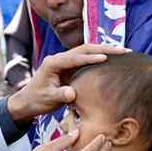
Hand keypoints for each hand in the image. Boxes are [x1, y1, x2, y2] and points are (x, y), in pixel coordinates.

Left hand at [7, 44, 129, 122]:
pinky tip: (113, 59)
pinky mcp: (69, 66)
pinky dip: (100, 57)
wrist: (27, 102)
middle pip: (85, 48)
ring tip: (123, 52)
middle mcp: (59, 58)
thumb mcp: (48, 99)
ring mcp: (64, 61)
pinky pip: (86, 58)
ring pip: (87, 51)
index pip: (75, 58)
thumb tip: (72, 94)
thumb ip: (60, 95)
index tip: (105, 58)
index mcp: (53, 63)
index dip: (90, 58)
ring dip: (105, 50)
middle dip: (105, 49)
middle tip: (124, 51)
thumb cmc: (36, 100)